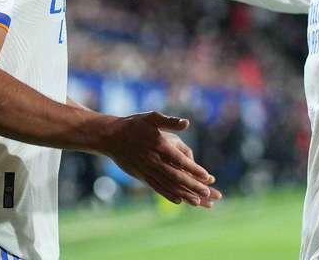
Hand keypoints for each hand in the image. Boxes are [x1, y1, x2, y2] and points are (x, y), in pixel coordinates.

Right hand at [102, 112, 218, 206]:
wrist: (110, 137)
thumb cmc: (133, 125)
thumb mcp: (151, 118)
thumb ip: (169, 121)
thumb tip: (186, 123)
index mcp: (159, 146)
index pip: (180, 160)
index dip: (194, 169)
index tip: (207, 176)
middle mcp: (154, 161)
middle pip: (176, 177)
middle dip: (193, 186)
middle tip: (208, 193)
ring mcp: (147, 170)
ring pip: (168, 185)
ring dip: (184, 194)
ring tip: (198, 202)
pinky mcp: (142, 176)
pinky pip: (157, 188)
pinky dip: (169, 195)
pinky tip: (179, 200)